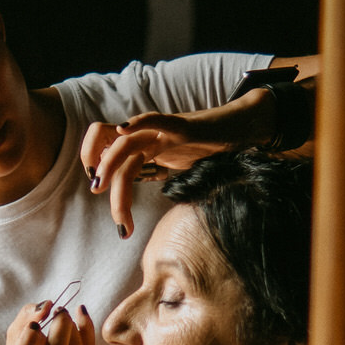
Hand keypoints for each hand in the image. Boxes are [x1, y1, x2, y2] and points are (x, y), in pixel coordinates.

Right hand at [0, 301, 94, 344]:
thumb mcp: (16, 334)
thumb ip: (26, 316)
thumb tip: (48, 306)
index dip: (29, 339)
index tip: (35, 324)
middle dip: (61, 323)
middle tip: (60, 310)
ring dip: (73, 326)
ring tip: (64, 319)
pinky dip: (87, 329)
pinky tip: (81, 316)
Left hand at [81, 89, 278, 236]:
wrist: (242, 129)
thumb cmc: (214, 153)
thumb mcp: (184, 176)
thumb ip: (170, 189)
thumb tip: (167, 224)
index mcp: (146, 151)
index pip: (110, 158)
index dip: (102, 175)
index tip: (113, 211)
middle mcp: (148, 140)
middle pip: (114, 157)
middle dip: (105, 183)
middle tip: (119, 220)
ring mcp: (162, 132)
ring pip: (124, 144)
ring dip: (109, 165)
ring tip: (104, 189)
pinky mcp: (181, 125)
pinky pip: (155, 120)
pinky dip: (137, 122)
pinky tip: (122, 129)